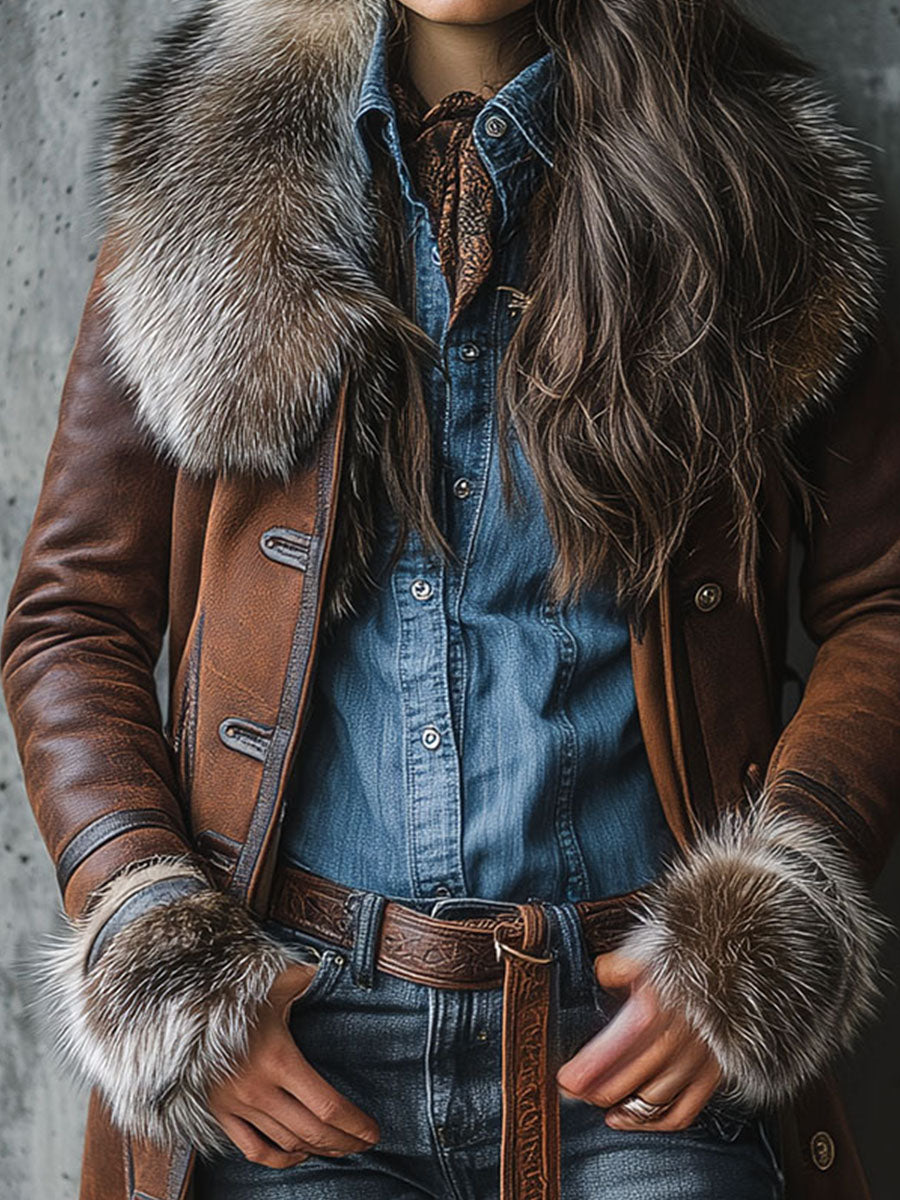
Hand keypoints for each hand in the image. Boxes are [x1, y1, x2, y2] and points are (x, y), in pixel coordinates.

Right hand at [207, 962, 380, 1166]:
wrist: (179, 1005)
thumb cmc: (234, 989)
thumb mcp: (277, 979)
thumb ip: (309, 976)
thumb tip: (338, 968)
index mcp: (279, 1058)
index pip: (328, 1107)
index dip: (355, 1125)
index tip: (373, 1131)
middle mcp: (259, 1088)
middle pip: (313, 1132)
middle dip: (345, 1142)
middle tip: (364, 1144)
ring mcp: (237, 1104)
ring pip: (286, 1143)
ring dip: (317, 1151)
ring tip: (340, 1148)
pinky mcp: (219, 1111)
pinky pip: (253, 1149)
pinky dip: (279, 1159)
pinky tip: (297, 1154)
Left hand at [555, 949, 722, 1130]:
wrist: (735, 959)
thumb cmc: (688, 953)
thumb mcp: (646, 949)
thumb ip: (617, 967)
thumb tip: (601, 974)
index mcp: (653, 1011)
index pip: (610, 1054)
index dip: (584, 1072)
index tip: (565, 1081)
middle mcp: (674, 1040)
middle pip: (626, 1080)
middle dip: (594, 1090)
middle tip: (574, 1093)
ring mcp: (697, 1061)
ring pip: (652, 1101)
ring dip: (622, 1109)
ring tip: (600, 1104)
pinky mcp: (714, 1074)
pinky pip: (684, 1112)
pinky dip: (657, 1123)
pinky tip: (633, 1119)